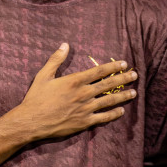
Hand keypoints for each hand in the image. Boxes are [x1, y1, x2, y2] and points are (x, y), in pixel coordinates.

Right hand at [20, 43, 137, 140]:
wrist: (31, 121)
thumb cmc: (36, 98)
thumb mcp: (43, 76)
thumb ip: (56, 60)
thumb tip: (65, 44)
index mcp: (75, 81)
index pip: (100, 71)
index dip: (113, 67)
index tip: (124, 64)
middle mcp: (84, 94)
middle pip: (109, 84)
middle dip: (124, 79)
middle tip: (134, 75)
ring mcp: (86, 109)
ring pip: (110, 100)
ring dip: (123, 96)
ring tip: (133, 92)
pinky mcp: (84, 122)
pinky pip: (103, 117)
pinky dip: (114, 114)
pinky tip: (121, 111)